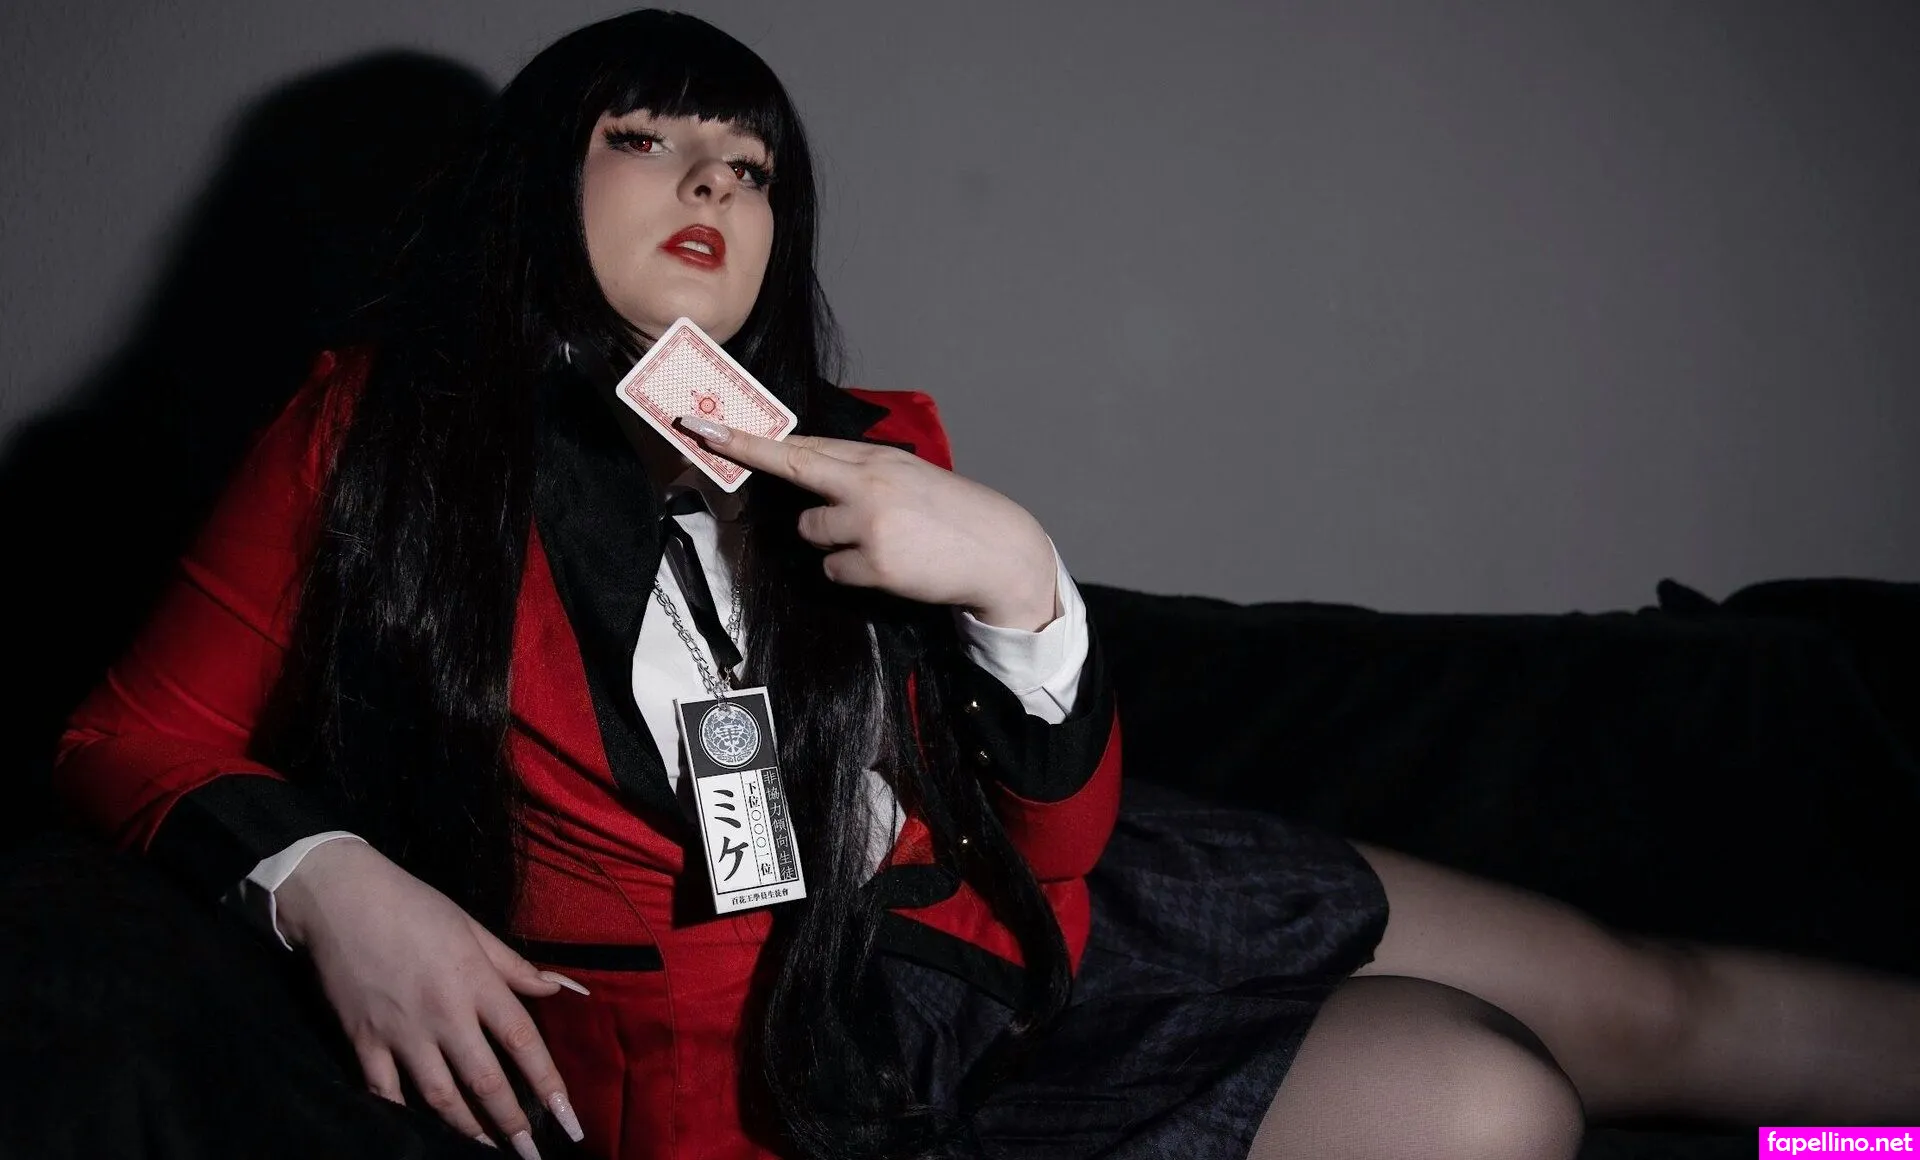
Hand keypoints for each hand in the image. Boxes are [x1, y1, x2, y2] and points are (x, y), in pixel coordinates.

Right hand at [275, 840, 585, 1156]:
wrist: (342, 899)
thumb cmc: (415, 907)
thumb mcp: (473, 928)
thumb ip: (515, 966)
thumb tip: (560, 988)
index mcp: (476, 981)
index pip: (523, 1041)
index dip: (549, 1083)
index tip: (569, 1117)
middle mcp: (444, 1013)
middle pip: (486, 1081)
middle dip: (513, 1123)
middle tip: (532, 1153)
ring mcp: (402, 1032)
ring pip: (440, 1096)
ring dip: (468, 1130)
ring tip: (488, 1150)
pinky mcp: (363, 1041)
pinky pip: (386, 1091)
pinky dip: (404, 1115)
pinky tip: (423, 1133)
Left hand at [677, 416, 1059, 629]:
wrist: (998, 550)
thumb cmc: (949, 513)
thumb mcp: (906, 476)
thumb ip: (857, 472)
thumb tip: (805, 465)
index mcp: (876, 460)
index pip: (803, 445)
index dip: (749, 437)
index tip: (704, 426)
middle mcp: (869, 484)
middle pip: (793, 469)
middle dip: (745, 455)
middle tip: (702, 441)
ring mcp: (872, 524)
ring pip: (812, 533)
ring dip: (831, 542)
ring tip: (876, 543)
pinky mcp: (878, 564)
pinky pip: (834, 571)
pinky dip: (852, 573)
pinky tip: (887, 566)